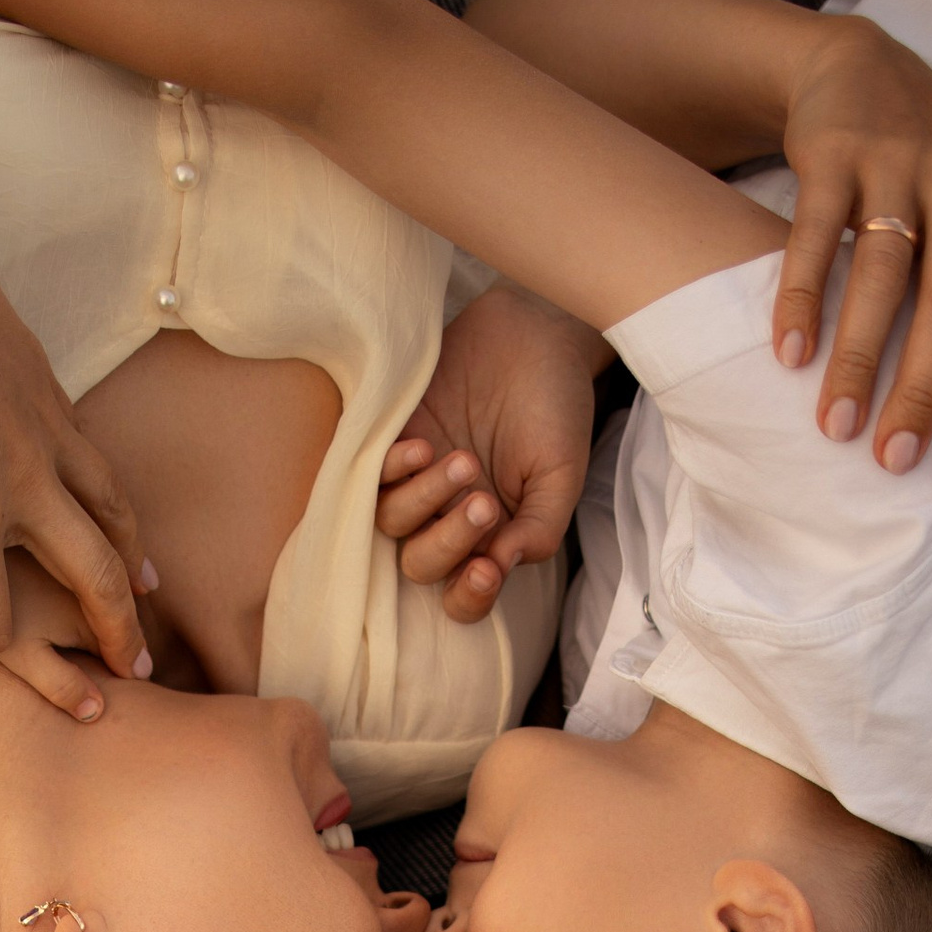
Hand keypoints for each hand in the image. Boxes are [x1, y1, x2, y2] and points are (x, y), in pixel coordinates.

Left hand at [0, 236, 154, 687]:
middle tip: (130, 671)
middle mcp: (25, 482)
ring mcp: (49, 435)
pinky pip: (102, 469)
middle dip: (116, 633)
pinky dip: (119, 509)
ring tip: (145, 600)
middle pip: (93, 579)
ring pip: (115, 519)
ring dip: (134, 569)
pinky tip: (119, 522)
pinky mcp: (52, 397)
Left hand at [377, 285, 601, 621]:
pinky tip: (424, 447)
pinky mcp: (392, 439)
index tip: (486, 570)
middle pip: (422, 564)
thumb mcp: (561, 476)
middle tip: (484, 501)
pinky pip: (370, 475)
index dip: (469, 597)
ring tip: (464, 460)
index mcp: (489, 538)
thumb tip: (497, 569)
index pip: (463, 595)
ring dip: (425, 500)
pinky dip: (392, 470)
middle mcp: (446, 517)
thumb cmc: (555, 407)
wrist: (537, 334)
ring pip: (392, 522)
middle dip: (450, 541)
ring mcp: (416, 480)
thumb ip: (537, 530)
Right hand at [775, 15, 931, 481]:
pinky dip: (800, 296)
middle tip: (894, 461)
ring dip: (858, 357)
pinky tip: (787, 356)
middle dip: (924, 389)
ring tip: (834, 426)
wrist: (864, 70)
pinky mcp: (837, 153)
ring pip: (883, 272)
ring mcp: (899, 165)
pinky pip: (816, 234)